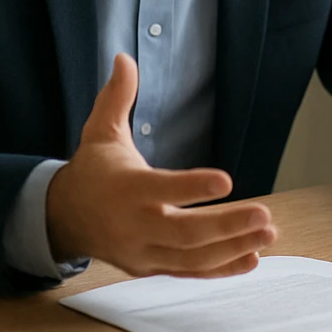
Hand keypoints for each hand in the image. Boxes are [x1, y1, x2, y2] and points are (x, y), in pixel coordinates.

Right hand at [45, 53, 275, 277]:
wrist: (62, 218)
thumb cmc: (93, 171)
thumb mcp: (100, 132)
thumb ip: (117, 98)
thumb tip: (125, 58)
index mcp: (127, 188)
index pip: (163, 189)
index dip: (193, 187)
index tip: (226, 180)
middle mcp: (136, 225)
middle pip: (184, 233)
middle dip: (227, 226)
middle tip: (265, 215)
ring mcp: (143, 251)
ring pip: (192, 258)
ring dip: (233, 248)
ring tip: (268, 233)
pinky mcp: (151, 267)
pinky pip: (189, 272)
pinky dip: (221, 269)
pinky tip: (253, 258)